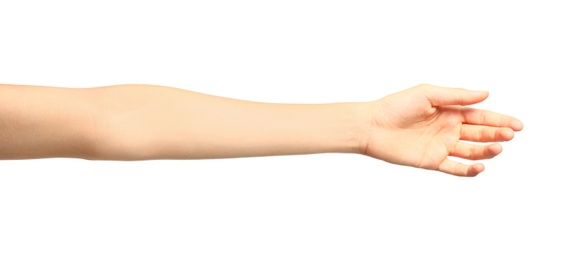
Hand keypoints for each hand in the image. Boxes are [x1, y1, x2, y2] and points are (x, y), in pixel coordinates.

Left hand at [363, 84, 522, 176]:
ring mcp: (441, 146)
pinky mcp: (431, 161)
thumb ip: (456, 96)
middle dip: (497, 134)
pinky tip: (480, 167)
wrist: (372, 126)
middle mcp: (448, 129)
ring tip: (498, 148)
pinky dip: (469, 170)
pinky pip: (455, 168)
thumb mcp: (428, 94)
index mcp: (449, 111)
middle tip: (510, 134)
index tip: (518, 125)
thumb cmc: (396, 106)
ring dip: (486, 151)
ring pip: (471, 151)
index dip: (500, 120)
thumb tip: (485, 94)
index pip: (480, 116)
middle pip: (479, 133)